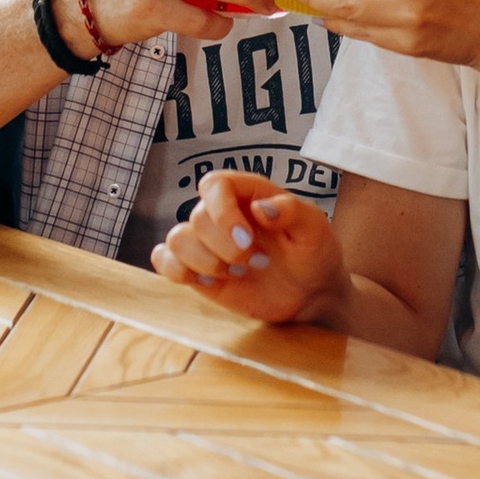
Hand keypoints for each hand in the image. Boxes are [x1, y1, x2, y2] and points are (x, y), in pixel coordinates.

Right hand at [150, 173, 348, 324]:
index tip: (246, 239)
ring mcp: (207, 242)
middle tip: (258, 262)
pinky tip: (209, 282)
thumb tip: (261, 208)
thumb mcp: (316, 229)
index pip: (214, 184)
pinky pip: (163, 260)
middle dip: (225, 247)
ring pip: (177, 239)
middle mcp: (222, 214)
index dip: (222, 211)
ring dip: (205, 262)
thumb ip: (292, 211)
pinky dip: (176, 271)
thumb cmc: (314, 254)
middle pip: (197, 218)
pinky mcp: (196, 269)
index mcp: (248, 194)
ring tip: (237, 274)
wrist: (311, 294)